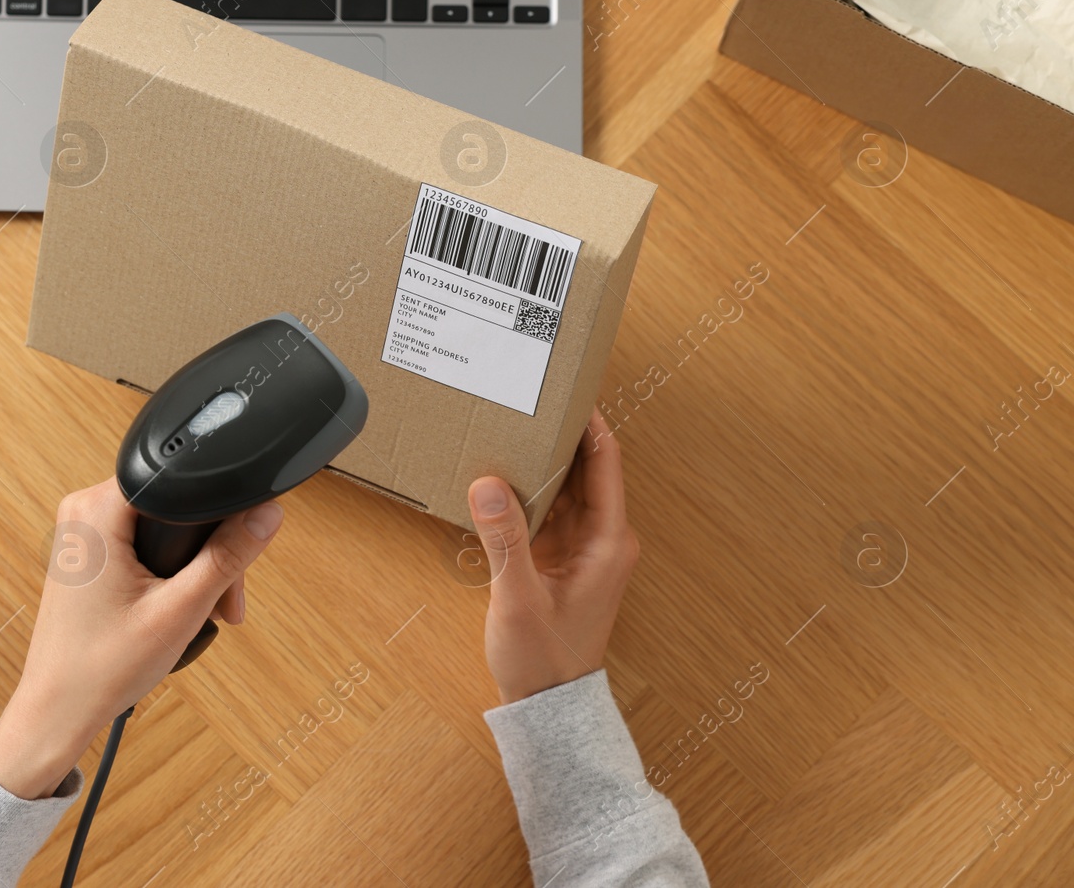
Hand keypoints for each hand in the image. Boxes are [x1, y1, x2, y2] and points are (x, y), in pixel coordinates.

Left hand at [0, 478, 282, 797]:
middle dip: (209, 552)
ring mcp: (83, 532)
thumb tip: (265, 514)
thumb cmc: (100, 669)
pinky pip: (142, 543)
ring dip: (193, 567)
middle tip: (224, 600)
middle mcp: (84, 511)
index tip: (235, 557)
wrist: (59, 711)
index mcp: (97, 510)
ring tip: (205, 611)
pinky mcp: (88, 553)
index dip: (217, 514)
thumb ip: (228, 557)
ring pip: (163, 527)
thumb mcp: (180, 610)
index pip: (178, 480)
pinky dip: (168, 572)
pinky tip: (178, 606)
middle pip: (175, 505)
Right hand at [467, 410, 638, 704]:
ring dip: (539, 463)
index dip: (589, 422)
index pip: (605, 463)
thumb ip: (504, 539)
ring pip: (563, 489)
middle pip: (584, 469)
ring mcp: (582, 549)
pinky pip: (546, 512)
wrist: (548, 708)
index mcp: (608, 542)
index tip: (567, 388)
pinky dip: (526, 493)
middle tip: (528, 398)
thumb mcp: (520, 598)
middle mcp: (603, 539)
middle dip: (558, 434)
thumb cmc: (546, 660)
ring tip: (510, 426)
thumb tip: (487, 483)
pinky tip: (498, 476)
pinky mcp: (560, 560)